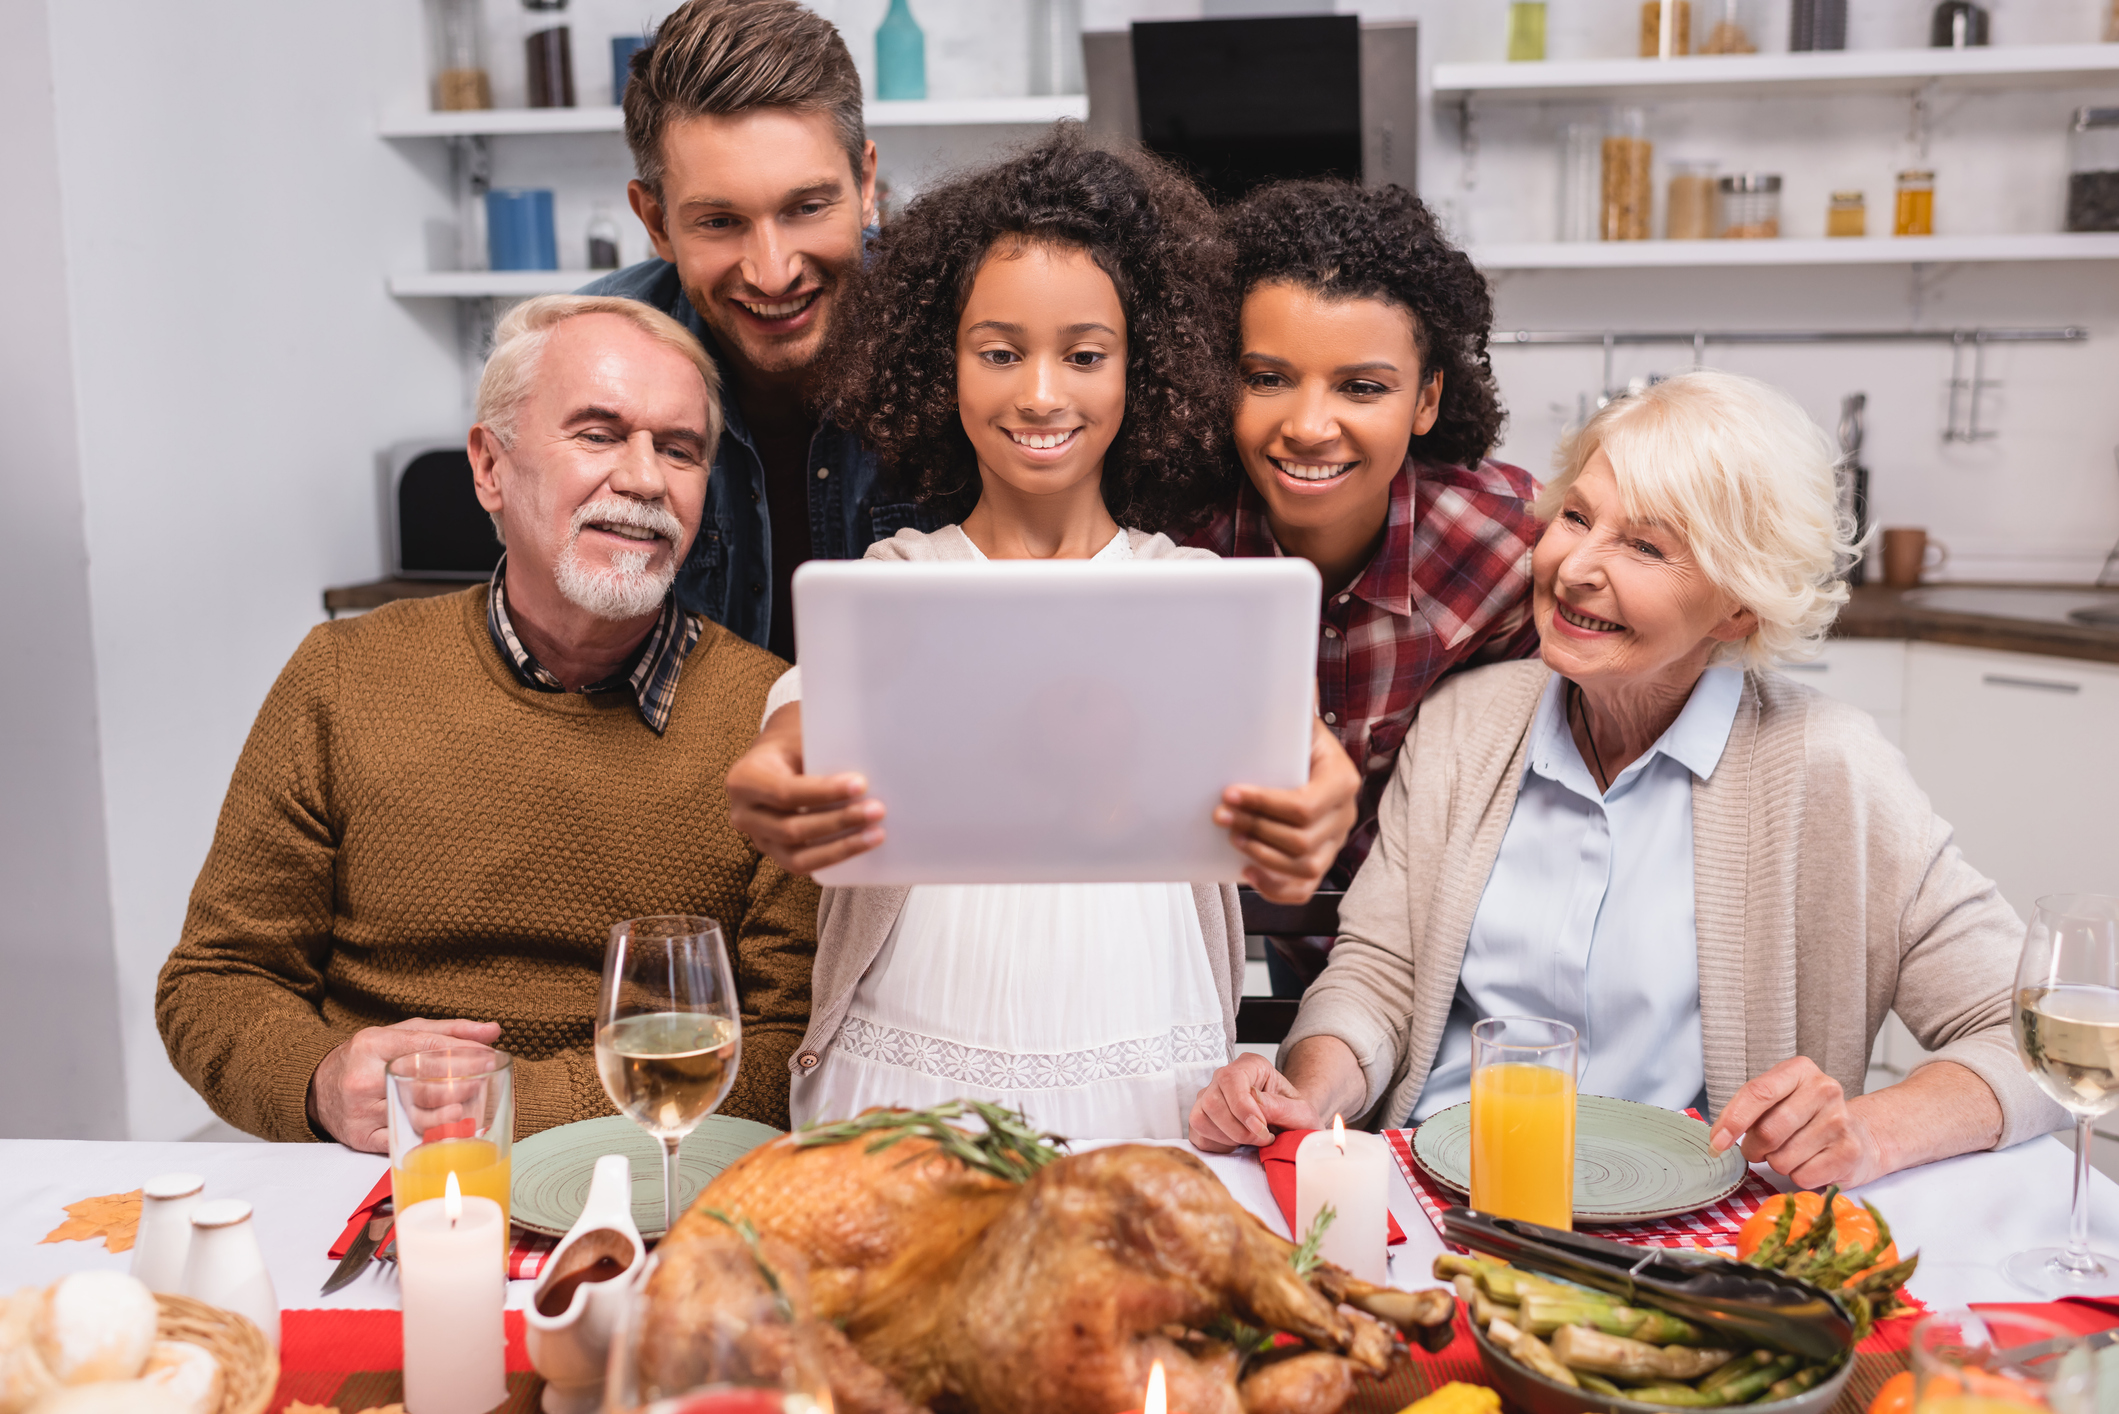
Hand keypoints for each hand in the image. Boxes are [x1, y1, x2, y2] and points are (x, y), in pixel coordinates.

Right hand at [307, 1018, 500, 1151]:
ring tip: (469, 1108)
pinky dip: (429, 1137)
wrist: (317, 1087)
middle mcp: (364, 1077)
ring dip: (449, 1114)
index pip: (426, 1046)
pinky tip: (449, 1131)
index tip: (490, 1057)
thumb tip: (492, 1032)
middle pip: (422, 1082)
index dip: (463, 1052)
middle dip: (460, 1083)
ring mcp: (361, 1110)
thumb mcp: (401, 1034)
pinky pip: (402, 1139)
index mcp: (373, 1044)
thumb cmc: (366, 1058)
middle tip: (484, 1082)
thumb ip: (448, 1031)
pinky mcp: (361, 1137)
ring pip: (415, 1115)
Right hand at [726, 703, 885, 875]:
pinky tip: (861, 845)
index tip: (860, 785)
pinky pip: (803, 865)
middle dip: (838, 821)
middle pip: (792, 828)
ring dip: (841, 847)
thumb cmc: (793, 744)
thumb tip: (870, 754)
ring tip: (876, 834)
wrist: (776, 759)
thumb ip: (824, 747)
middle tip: (877, 810)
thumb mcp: (800, 735)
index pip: (785, 792)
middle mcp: (743, 814)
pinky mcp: (775, 854)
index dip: (824, 792)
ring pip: (797, 857)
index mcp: (744, 779)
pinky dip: (834, 857)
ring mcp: (757, 839)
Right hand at [1189, 1053, 1326, 1152]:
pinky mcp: (1202, 1119)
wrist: (1290, 1126)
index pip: (1231, 1078)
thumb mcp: (1301, 1112)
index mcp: (1251, 1066)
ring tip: (1251, 1140)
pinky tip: (1238, 1144)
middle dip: (1237, 1129)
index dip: (1242, 1107)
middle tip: (1262, 1138)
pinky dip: (1218, 1145)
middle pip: (1211, 1101)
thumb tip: (1256, 1105)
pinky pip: (1198, 1135)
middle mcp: (1224, 1078)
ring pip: (1200, 1118)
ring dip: (1227, 1138)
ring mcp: (1208, 1097)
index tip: (1261, 1127)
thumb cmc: (1294, 1114)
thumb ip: (1281, 1107)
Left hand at [1216, 718, 1359, 902]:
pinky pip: (1304, 890)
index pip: (1304, 805)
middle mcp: (1344, 815)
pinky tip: (1247, 871)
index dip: (1264, 804)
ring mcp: (1334, 843)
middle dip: (1254, 828)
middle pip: (1301, 839)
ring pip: (1304, 867)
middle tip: (1219, 815)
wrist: (1309, 761)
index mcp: (1341, 779)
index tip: (1230, 793)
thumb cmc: (1297, 742)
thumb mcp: (1298, 722)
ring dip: (1262, 856)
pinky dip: (1275, 888)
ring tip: (1233, 837)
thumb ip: (1294, 703)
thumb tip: (1291, 673)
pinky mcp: (1320, 862)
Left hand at [1710, 1055, 1884, 1188]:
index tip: (1716, 1143)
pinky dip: (1797, 1176)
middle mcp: (1824, 1090)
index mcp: (1800, 1070)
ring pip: (1782, 1158)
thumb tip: (1718, 1139)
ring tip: (1791, 1152)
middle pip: (1768, 1131)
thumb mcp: (1778, 1099)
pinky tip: (1810, 1162)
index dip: (1732, 1120)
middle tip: (1757, 1149)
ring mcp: (1840, 1121)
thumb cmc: (1806, 1117)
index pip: (1758, 1093)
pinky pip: (1801, 1176)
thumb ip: (1748, 1109)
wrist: (1860, 1135)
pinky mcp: (1849, 1152)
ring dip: (1776, 1163)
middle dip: (1753, 1148)